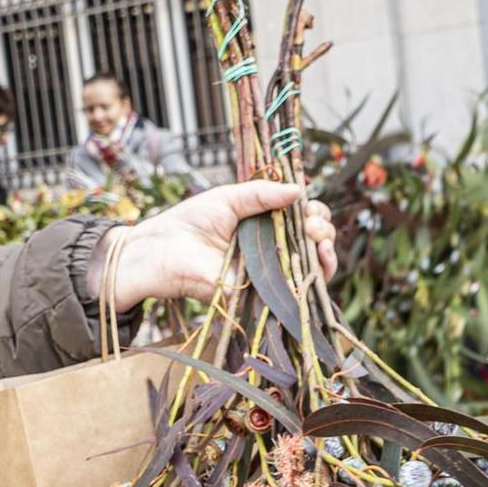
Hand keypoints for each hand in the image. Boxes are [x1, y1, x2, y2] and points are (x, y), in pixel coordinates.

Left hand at [94, 181, 336, 310]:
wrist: (161, 250)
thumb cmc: (189, 222)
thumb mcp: (230, 198)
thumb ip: (262, 194)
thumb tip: (298, 190)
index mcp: (265, 228)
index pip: (302, 223)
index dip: (315, 215)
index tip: (310, 207)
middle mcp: (270, 253)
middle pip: (314, 246)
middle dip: (323, 231)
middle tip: (312, 223)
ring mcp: (268, 276)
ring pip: (311, 271)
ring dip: (326, 252)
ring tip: (318, 237)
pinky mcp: (260, 295)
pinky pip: (295, 293)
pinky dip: (314, 277)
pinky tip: (318, 258)